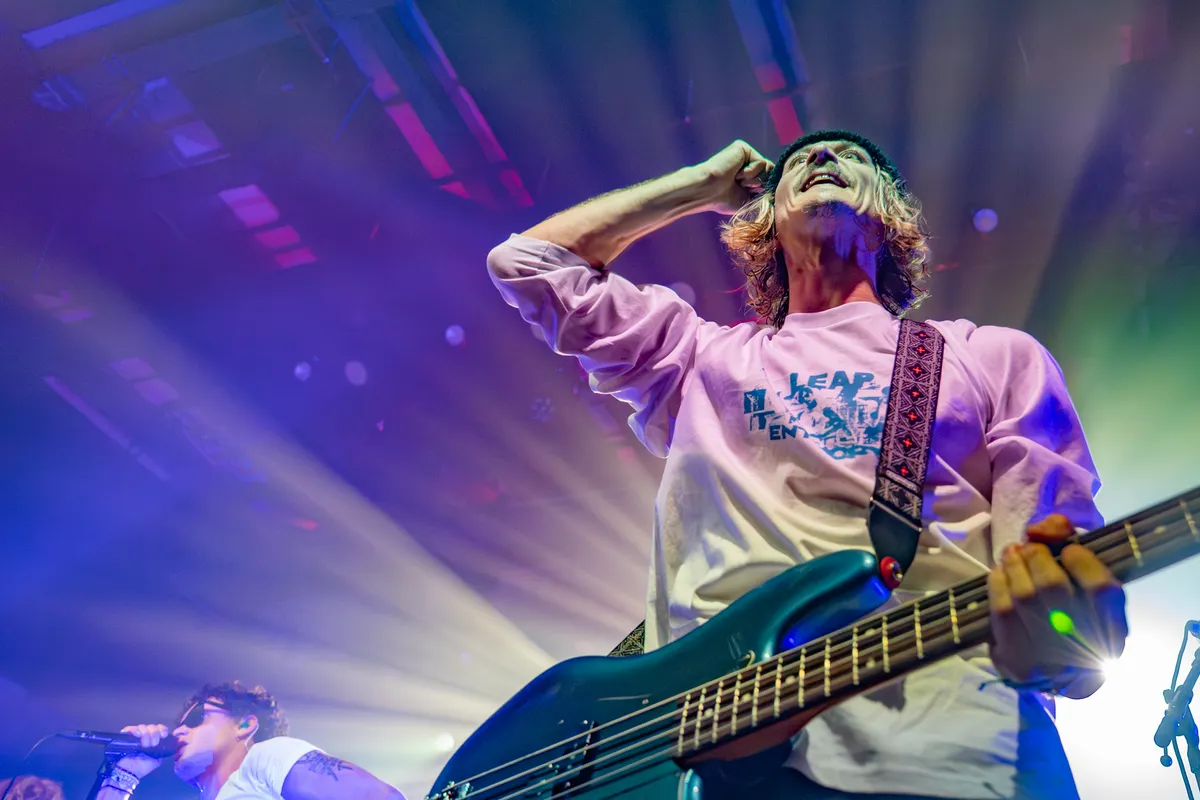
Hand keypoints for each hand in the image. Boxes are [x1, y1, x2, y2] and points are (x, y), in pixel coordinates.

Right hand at [114, 724, 170, 779]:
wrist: (128, 773)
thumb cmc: (142, 767)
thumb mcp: (157, 760)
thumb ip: (162, 751)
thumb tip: (171, 744)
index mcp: (153, 740)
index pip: (160, 728)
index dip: (162, 730)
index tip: (163, 736)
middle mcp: (144, 736)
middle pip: (152, 727)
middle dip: (154, 734)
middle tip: (152, 744)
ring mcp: (135, 736)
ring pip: (142, 727)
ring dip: (145, 734)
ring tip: (143, 744)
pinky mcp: (125, 737)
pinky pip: (130, 728)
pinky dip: (134, 730)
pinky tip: (136, 734)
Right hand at [693, 140, 773, 214]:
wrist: (708, 191)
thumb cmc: (724, 199)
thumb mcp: (750, 197)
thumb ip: (765, 187)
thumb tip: (779, 177)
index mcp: (747, 175)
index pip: (768, 180)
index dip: (764, 189)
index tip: (749, 195)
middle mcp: (746, 162)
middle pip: (770, 173)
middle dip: (759, 185)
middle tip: (739, 187)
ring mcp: (745, 154)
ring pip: (767, 168)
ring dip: (753, 180)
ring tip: (736, 181)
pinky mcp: (742, 147)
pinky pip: (761, 162)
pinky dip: (751, 172)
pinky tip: (736, 174)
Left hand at [987, 514, 1127, 698]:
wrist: (1058, 676)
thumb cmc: (1076, 620)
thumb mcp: (1086, 586)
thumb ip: (1068, 545)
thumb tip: (1040, 528)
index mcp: (1112, 630)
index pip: (1102, 591)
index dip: (1083, 562)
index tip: (1070, 551)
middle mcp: (1082, 648)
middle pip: (1054, 587)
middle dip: (1037, 557)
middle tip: (1031, 548)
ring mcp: (1046, 657)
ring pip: (1025, 597)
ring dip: (1014, 565)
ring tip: (1013, 553)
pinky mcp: (1015, 660)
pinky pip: (1001, 613)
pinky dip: (998, 584)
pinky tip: (1000, 573)